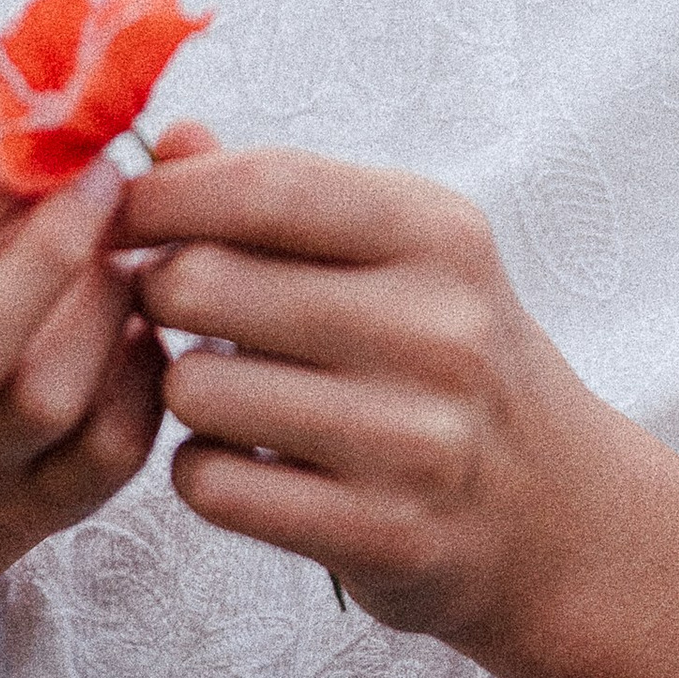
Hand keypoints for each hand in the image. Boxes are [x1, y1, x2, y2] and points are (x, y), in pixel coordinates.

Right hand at [0, 64, 177, 550]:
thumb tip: (70, 98)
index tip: (44, 143)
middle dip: (49, 259)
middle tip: (110, 181)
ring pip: (40, 403)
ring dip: (104, 310)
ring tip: (128, 249)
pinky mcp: (40, 497)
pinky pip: (107, 453)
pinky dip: (144, 378)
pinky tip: (144, 324)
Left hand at [117, 144, 618, 650]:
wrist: (558, 511)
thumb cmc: (443, 354)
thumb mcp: (396, 251)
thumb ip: (277, 192)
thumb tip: (170, 141)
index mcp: (438, 235)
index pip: (261, 187)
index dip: (162, 196)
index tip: (120, 213)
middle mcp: (438, 332)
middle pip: (202, 284)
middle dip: (159, 293)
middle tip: (172, 309)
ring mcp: (415, 441)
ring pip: (193, 390)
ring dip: (181, 390)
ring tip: (223, 391)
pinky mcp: (386, 536)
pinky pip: (212, 485)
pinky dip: (203, 472)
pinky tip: (244, 463)